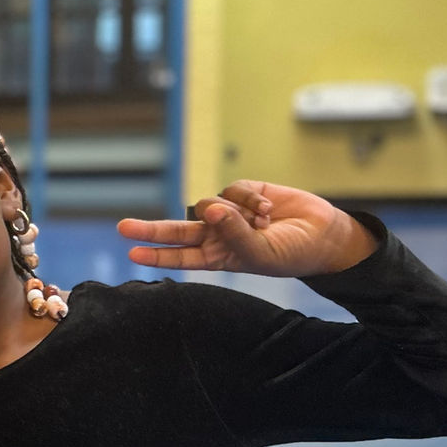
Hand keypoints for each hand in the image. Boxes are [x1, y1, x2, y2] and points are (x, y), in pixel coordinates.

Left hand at [116, 180, 376, 277]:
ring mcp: (228, 212)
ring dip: (237, 212)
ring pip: (210, 204)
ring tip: (265, 222)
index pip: (181, 257)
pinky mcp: (243, 192)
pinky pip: (234, 189)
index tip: (133, 253)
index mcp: (218, 256)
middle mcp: (217, 234)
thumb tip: (209, 209)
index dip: (157, 255)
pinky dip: (251, 199)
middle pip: (177, 230)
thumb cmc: (292, 253)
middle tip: (123, 228)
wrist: (323, 235)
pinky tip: (270, 209)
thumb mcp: (261, 253)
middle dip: (151, 229)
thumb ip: (235, 233)